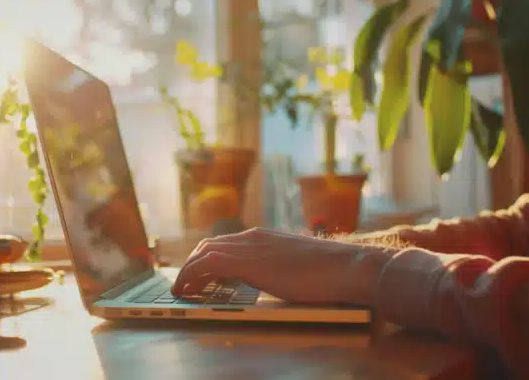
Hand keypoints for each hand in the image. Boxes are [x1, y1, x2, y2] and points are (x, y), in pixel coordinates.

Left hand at [170, 228, 391, 304]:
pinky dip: (192, 276)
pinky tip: (188, 290)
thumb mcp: (295, 265)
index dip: (205, 258)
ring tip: (181, 290)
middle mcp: (252, 237)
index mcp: (263, 237)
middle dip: (192, 264)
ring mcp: (250, 248)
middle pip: (208, 245)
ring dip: (188, 271)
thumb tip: (273, 277)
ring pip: (203, 253)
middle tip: (186, 284)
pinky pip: (208, 265)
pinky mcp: (249, 263)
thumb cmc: (329, 271)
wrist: (347, 267)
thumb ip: (278, 265)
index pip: (224, 243)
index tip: (197, 274)